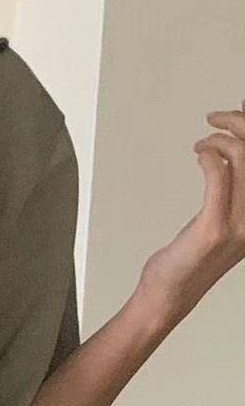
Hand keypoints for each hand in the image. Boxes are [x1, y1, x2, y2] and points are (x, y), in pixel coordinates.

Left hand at [139, 100, 244, 318]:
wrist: (169, 296)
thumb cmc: (190, 258)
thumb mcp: (220, 218)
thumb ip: (232, 188)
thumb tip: (233, 148)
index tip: (242, 109)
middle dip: (241, 122)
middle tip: (216, 119)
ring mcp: (241, 225)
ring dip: (221, 138)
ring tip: (202, 142)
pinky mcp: (215, 228)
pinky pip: (219, 175)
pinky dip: (209, 155)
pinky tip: (199, 155)